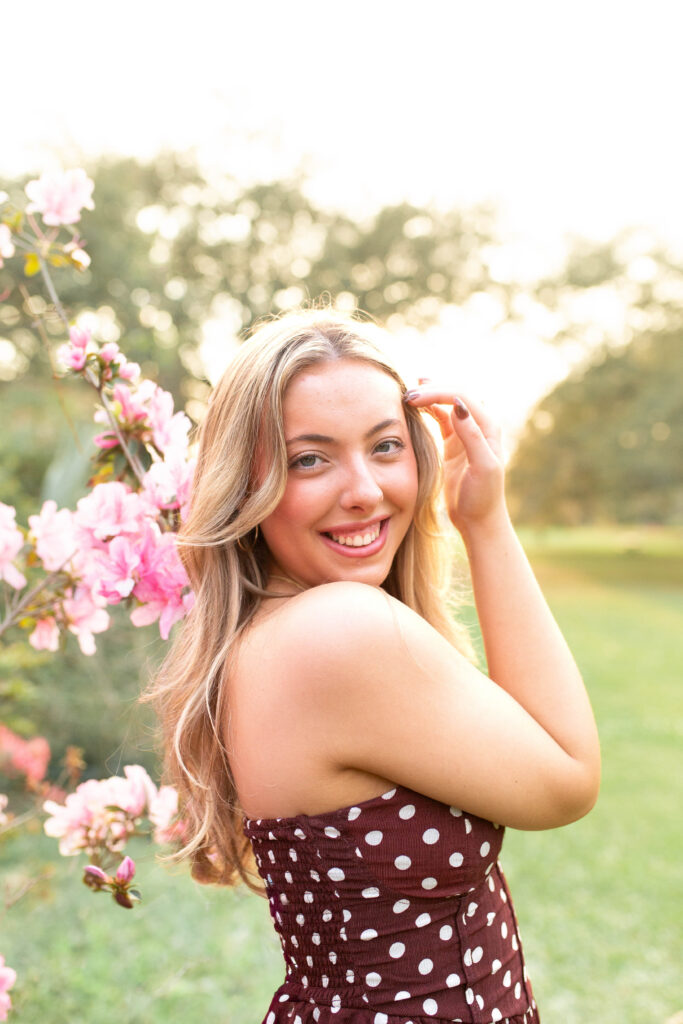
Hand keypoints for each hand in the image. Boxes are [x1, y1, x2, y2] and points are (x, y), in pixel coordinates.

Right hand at [404, 384, 505, 533]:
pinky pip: (441, 418)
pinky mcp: (454, 443)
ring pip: (447, 403)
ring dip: (430, 395)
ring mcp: (466, 433)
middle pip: (455, 394)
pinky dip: (429, 409)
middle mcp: (479, 425)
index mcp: (488, 427)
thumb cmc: (483, 497)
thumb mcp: (482, 467)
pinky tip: (415, 406)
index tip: (414, 398)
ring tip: (408, 395)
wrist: (478, 520)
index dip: (438, 392)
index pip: (462, 397)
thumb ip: (472, 436)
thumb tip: (458, 405)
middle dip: (432, 390)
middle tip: (407, 395)